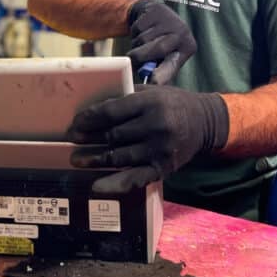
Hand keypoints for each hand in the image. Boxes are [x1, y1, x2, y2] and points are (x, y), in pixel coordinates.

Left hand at [67, 85, 228, 192]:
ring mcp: (159, 149)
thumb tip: (93, 106)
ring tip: (76, 159)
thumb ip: (127, 96)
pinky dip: (114, 184)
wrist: (205, 122)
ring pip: (119, 157)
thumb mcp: (153, 91)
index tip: (75, 123)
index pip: (111, 112)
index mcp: (150, 102)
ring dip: (94, 160)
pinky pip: (135, 178)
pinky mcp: (163, 168)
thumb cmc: (173, 103)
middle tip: (71, 140)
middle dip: (88, 138)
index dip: (89, 119)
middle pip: (112, 135)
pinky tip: (96, 185)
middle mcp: (155, 126)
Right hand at [126, 0, 196, 84]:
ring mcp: (169, 20)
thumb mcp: (167, 57)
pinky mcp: (156, 9)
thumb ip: (160, 70)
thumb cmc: (162, 42)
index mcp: (187, 47)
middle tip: (131, 60)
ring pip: (144, 39)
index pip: (175, 63)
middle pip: (159, 49)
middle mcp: (182, 32)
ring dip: (136, 44)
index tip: (153, 81)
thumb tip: (153, 83)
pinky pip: (137, 27)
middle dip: (140, 57)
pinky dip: (134, 32)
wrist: (157, 14)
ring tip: (142, 42)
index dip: (164, 73)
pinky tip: (142, 30)